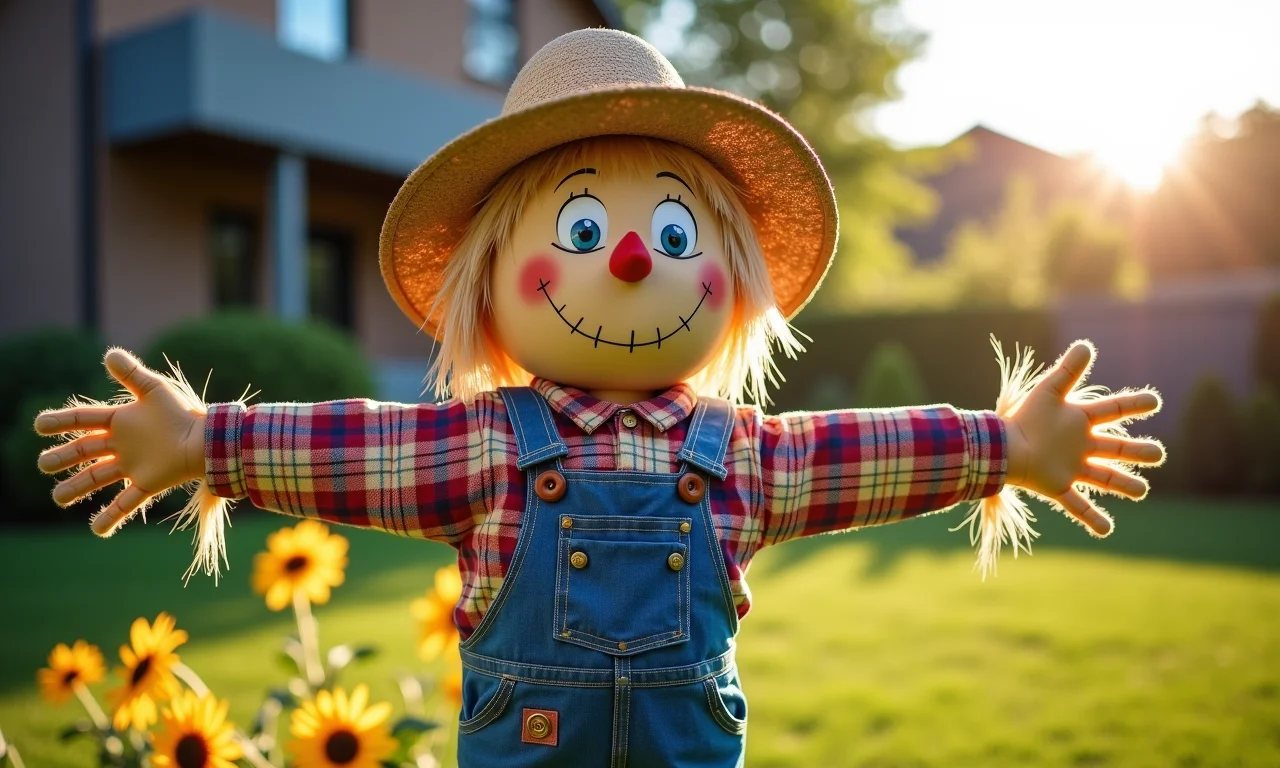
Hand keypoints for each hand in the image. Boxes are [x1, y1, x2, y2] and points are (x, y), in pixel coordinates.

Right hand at [35, 349, 206, 535]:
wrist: (208, 439)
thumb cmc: (183, 413)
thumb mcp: (155, 390)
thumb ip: (132, 374)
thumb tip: (110, 354)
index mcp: (121, 421)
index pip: (84, 420)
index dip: (62, 421)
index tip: (38, 425)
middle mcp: (122, 445)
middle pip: (84, 452)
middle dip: (63, 458)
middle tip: (43, 464)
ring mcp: (132, 466)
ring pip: (97, 478)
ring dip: (77, 488)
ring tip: (57, 498)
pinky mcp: (146, 483)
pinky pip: (125, 503)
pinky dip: (110, 517)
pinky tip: (96, 530)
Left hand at [1003, 341, 1163, 535]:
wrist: (1000, 447)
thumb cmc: (1024, 418)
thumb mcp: (1049, 391)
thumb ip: (1068, 371)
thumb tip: (1086, 345)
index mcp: (1079, 420)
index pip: (1113, 410)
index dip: (1133, 404)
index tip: (1154, 400)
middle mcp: (1079, 445)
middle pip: (1116, 448)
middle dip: (1137, 451)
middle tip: (1158, 453)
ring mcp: (1071, 468)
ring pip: (1104, 477)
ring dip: (1123, 484)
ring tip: (1142, 490)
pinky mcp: (1058, 486)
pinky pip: (1078, 505)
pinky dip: (1092, 519)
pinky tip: (1108, 530)